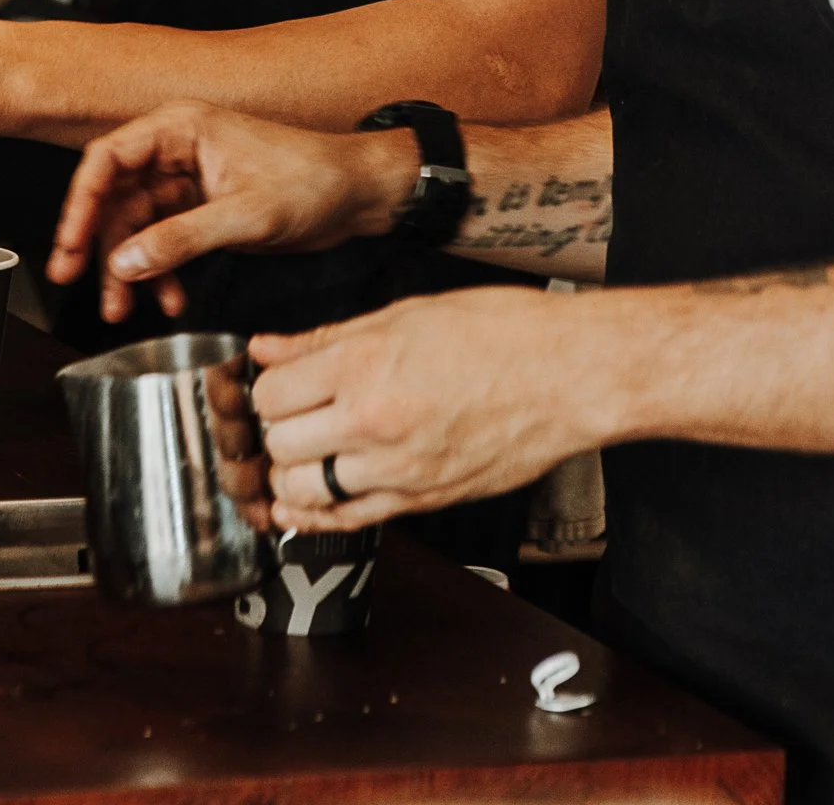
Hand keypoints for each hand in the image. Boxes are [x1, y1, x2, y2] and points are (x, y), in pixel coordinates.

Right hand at [47, 101, 416, 322]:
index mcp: (182, 128)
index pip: (108, 159)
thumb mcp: (246, 215)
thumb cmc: (315, 181)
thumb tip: (124, 263)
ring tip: (121, 308)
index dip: (81, 203)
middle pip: (115, 197)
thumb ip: (181, 239)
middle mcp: (178, 150)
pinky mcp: (203, 210)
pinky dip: (162, 272)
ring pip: (136, 226)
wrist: (361, 195)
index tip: (70, 245)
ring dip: (128, 268)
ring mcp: (189, 182)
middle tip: (75, 282)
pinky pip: (164, 242)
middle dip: (98, 244)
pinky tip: (170, 300)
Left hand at [250, 286, 603, 529]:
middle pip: (278, 442)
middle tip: (289, 412)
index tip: (279, 379)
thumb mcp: (405, 314)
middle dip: (274, 427)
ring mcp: (397, 470)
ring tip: (305, 447)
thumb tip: (268, 347)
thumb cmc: (500, 332)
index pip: (270, 392)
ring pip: (302, 489)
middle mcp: (373, 422)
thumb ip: (326, 338)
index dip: (266, 385)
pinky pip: (347, 521)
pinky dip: (317, 514)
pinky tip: (309, 498)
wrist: (568, 375)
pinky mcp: (421, 502)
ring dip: (292, 470)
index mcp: (365, 365)